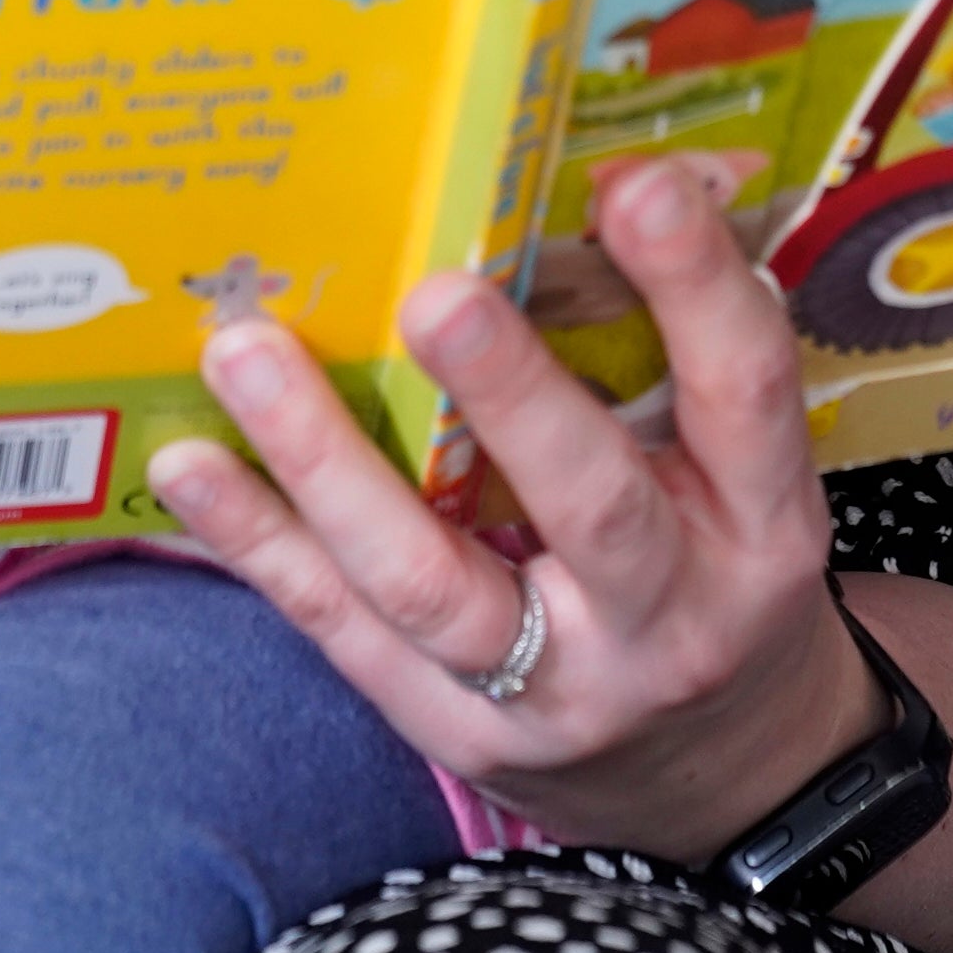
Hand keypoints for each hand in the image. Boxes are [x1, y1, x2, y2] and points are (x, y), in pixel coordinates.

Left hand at [147, 157, 880, 866]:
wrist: (718, 777)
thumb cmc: (710, 568)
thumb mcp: (736, 478)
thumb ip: (670, 354)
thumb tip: (588, 175)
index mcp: (761, 523)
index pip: (741, 392)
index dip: (694, 287)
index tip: (633, 181)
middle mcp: (669, 615)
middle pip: (591, 506)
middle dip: (510, 396)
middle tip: (431, 293)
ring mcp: (556, 691)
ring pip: (429, 582)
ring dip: (326, 463)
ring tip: (246, 353)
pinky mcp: (457, 735)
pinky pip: (344, 631)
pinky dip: (260, 545)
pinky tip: (190, 466)